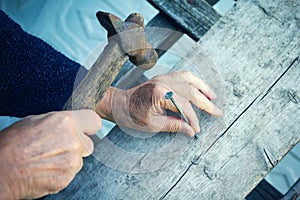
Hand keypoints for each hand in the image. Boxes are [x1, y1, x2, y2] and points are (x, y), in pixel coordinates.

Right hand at [0, 110, 100, 198]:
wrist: (1, 171)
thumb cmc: (12, 144)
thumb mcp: (35, 121)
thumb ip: (58, 121)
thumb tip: (70, 122)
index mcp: (66, 122)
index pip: (94, 121)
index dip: (88, 127)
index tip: (86, 130)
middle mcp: (74, 140)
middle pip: (88, 143)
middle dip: (78, 146)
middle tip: (60, 148)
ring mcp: (72, 161)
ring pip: (80, 160)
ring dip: (69, 160)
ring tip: (48, 160)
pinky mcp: (67, 178)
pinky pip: (71, 174)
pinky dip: (62, 173)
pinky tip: (47, 170)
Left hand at [96, 71, 221, 136]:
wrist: (119, 103)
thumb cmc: (131, 115)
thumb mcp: (152, 125)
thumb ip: (174, 126)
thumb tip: (191, 131)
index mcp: (159, 94)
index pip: (184, 106)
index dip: (193, 119)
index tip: (197, 129)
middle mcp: (163, 82)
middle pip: (191, 92)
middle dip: (206, 104)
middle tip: (217, 113)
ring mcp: (163, 77)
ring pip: (190, 79)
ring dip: (203, 88)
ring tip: (213, 97)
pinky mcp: (163, 77)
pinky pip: (182, 75)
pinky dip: (193, 80)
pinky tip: (199, 86)